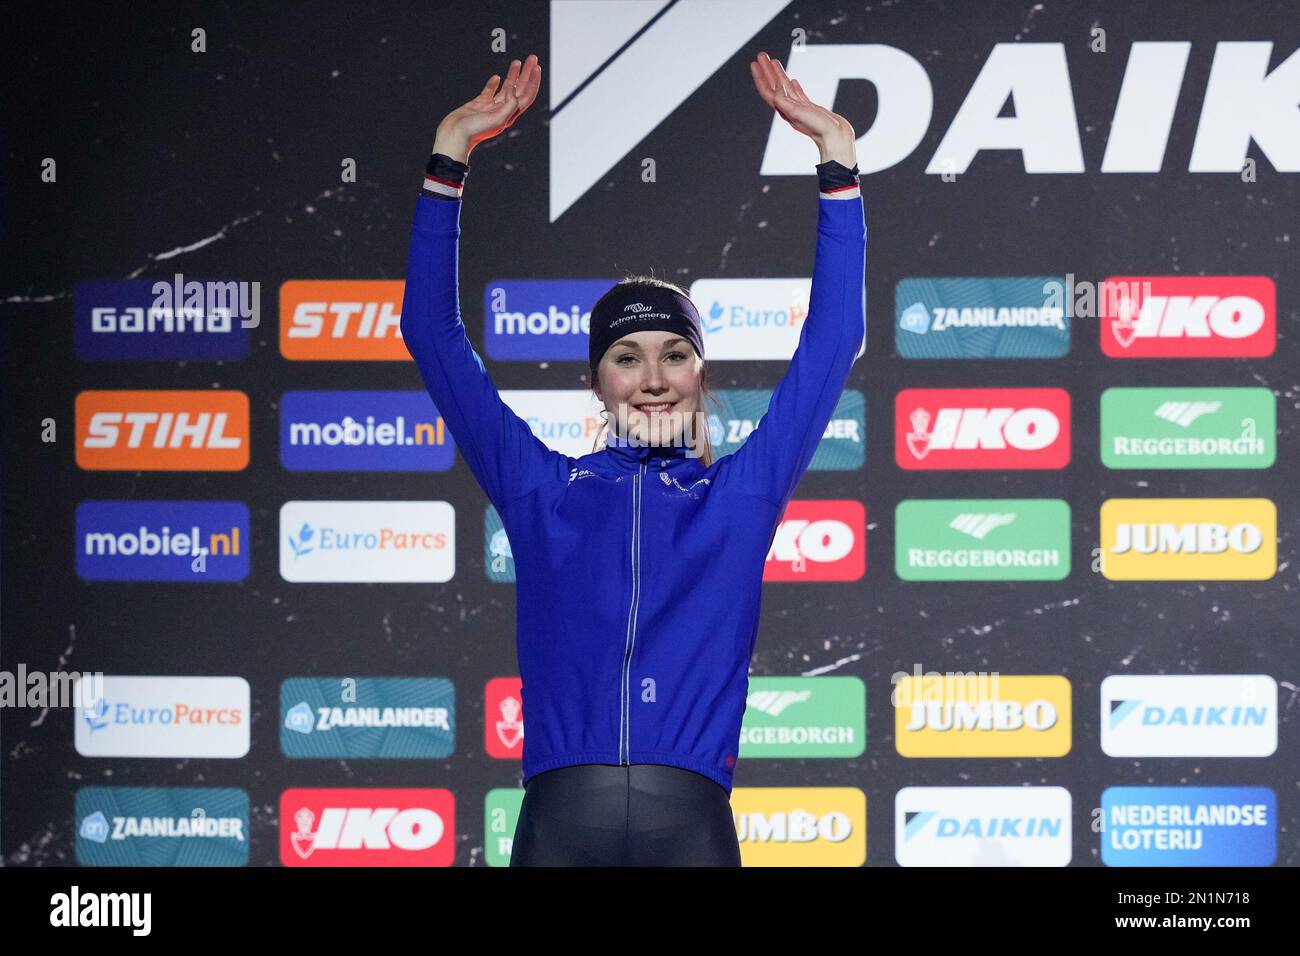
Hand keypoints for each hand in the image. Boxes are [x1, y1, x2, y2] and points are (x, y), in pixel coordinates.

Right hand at [433, 54, 542, 162]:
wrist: (455, 134)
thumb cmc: (475, 130)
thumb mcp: (498, 119)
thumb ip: (509, 105)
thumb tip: (515, 91)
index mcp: (510, 114)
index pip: (527, 95)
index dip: (533, 81)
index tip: (537, 67)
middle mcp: (503, 110)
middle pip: (519, 89)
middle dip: (526, 73)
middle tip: (532, 58)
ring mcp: (491, 106)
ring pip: (506, 88)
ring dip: (513, 74)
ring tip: (517, 61)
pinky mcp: (479, 104)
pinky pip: (490, 91)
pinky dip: (494, 83)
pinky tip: (497, 77)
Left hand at [749, 51, 855, 165]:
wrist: (835, 138)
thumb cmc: (818, 128)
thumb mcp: (798, 113)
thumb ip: (785, 102)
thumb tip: (776, 89)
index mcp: (784, 109)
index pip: (767, 90)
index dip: (760, 76)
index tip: (754, 62)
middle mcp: (789, 108)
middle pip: (774, 86)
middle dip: (766, 70)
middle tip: (762, 54)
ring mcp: (799, 108)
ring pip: (785, 87)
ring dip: (778, 74)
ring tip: (773, 61)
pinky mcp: (810, 108)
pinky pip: (798, 94)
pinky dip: (793, 86)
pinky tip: (792, 80)